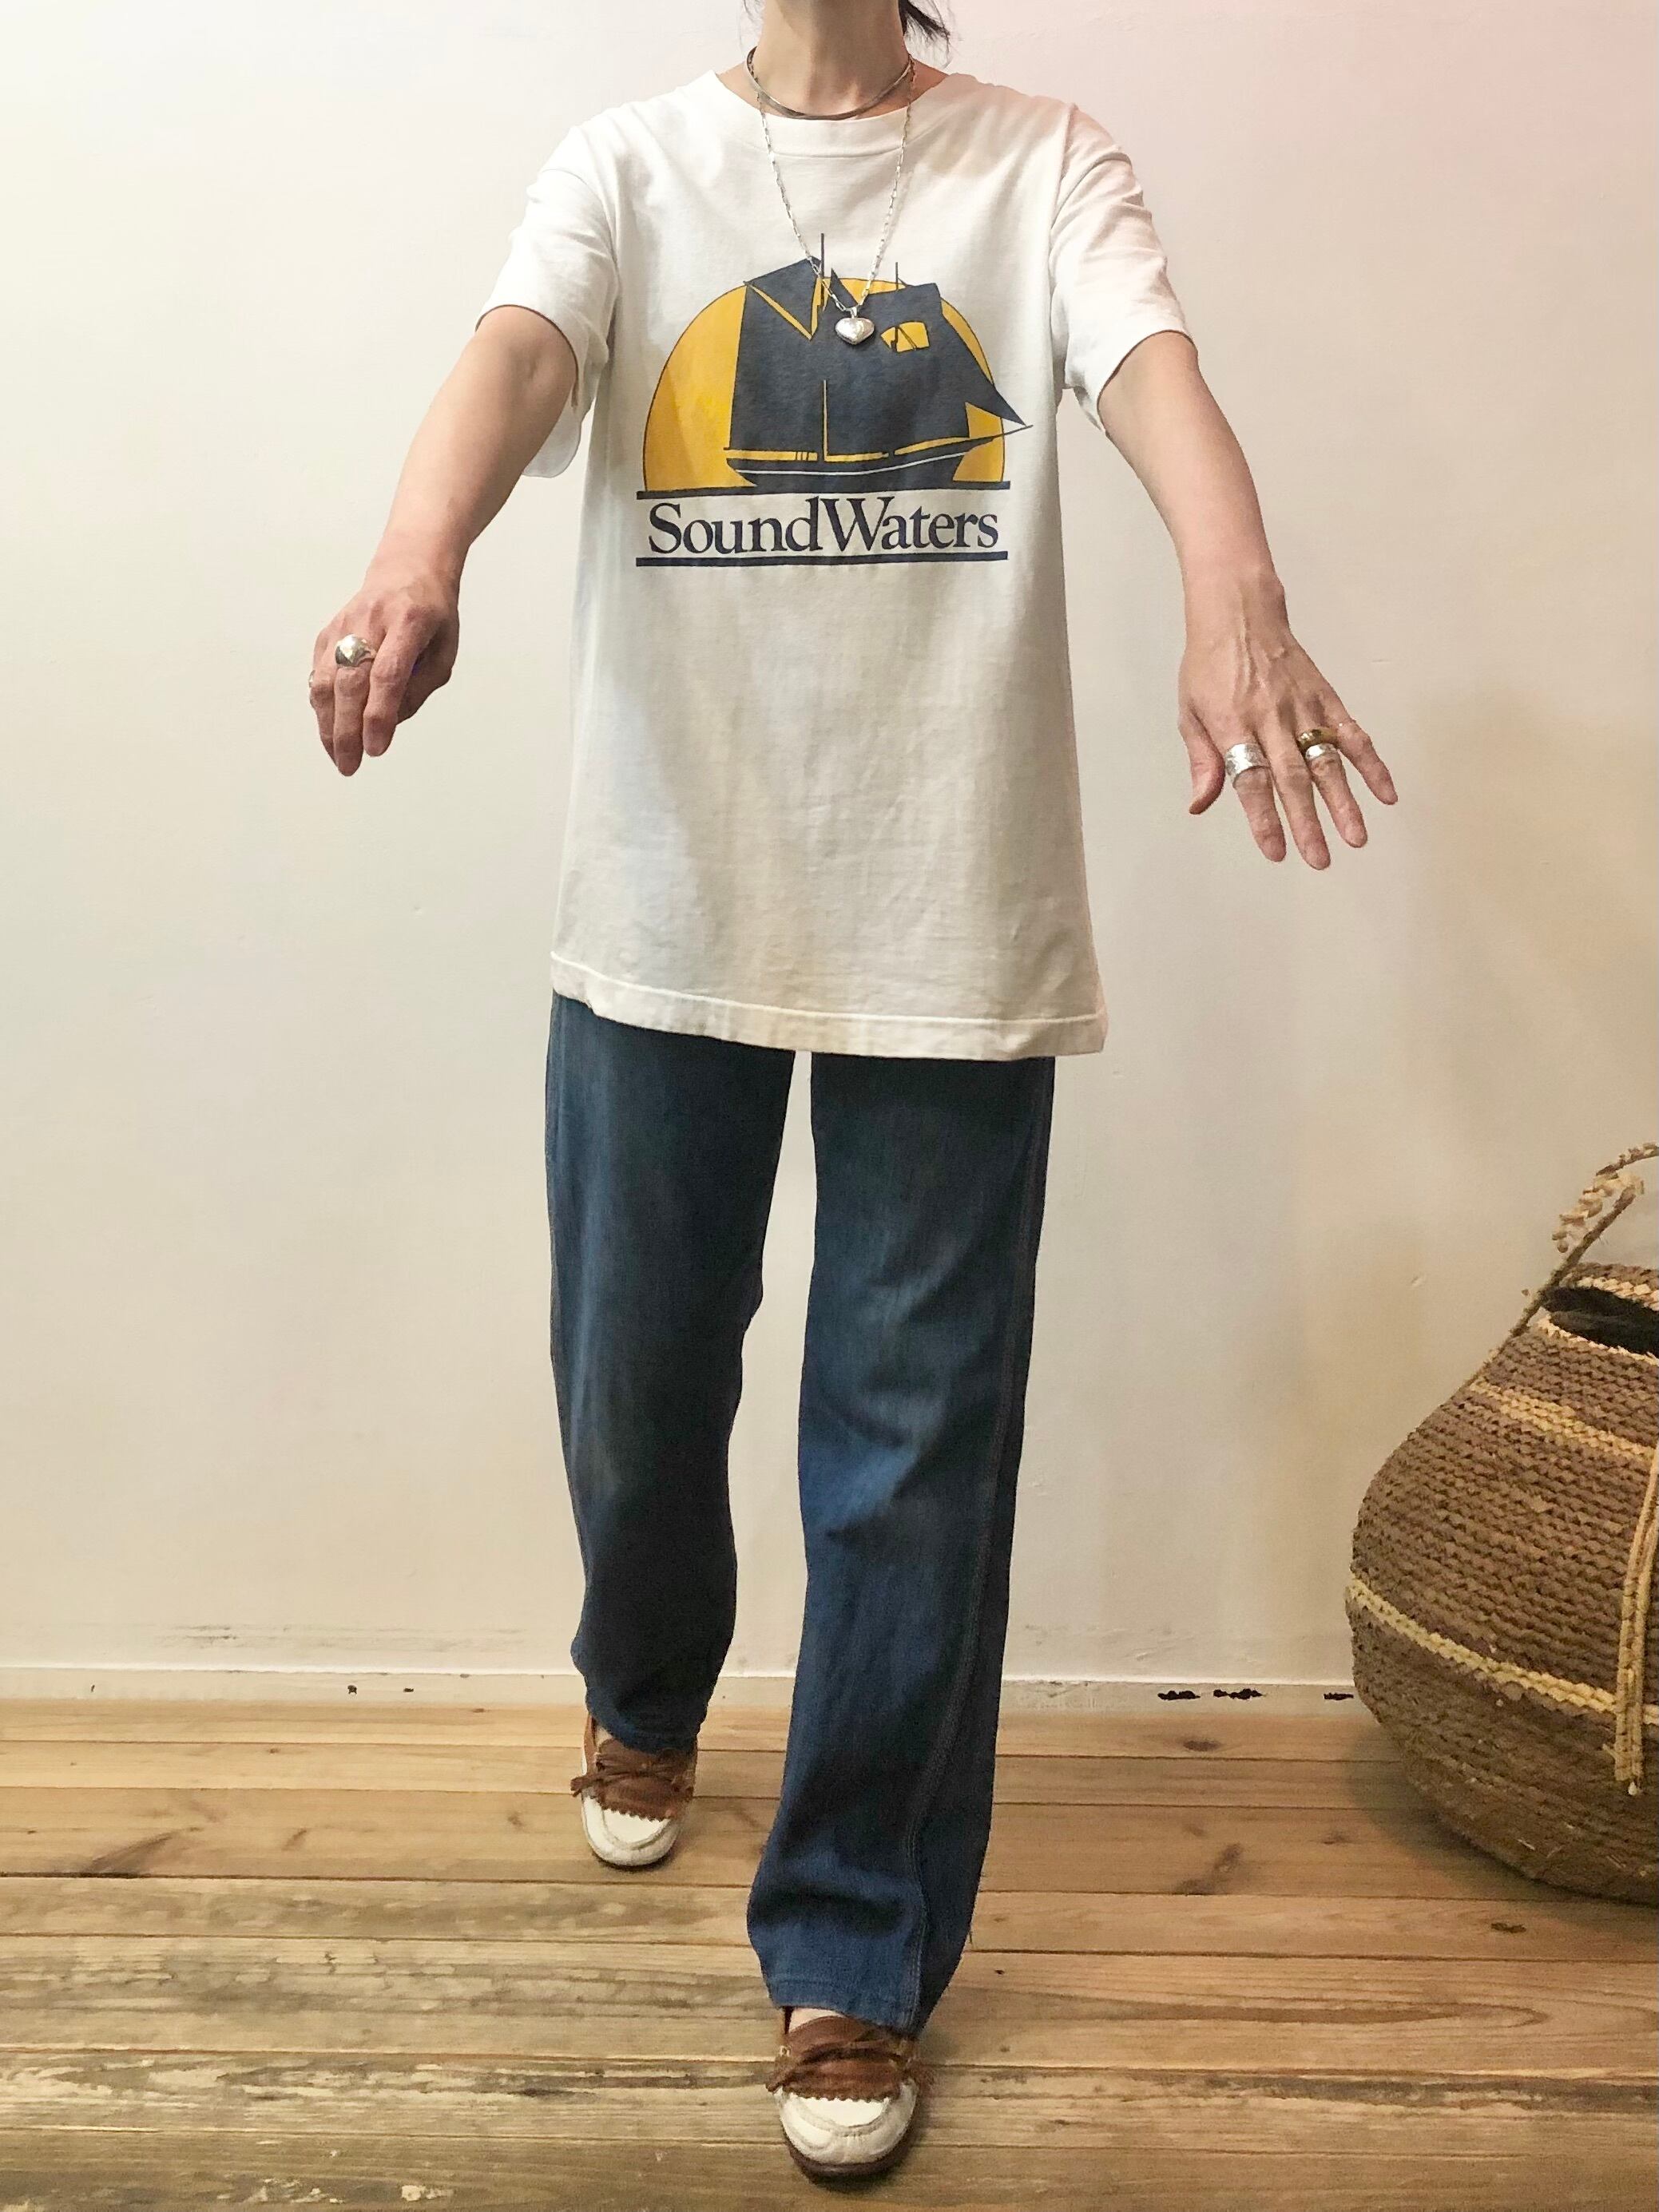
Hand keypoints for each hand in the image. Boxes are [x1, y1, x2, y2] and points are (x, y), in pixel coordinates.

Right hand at [310, 560, 460, 776]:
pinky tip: (329, 727)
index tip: (376, 750)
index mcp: (409, 623)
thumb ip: (419, 688)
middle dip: (347, 730)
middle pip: (351, 681)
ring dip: (328, 723)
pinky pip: (319, 672)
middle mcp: (371, 621)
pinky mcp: (329, 631)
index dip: (379, 715)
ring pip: (327, 678)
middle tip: (350, 765)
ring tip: (338, 756)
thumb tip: (388, 725)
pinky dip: (321, 703)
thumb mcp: (444, 651)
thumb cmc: (433, 613)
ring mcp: (344, 624)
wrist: (408, 566)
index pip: (388, 674)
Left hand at [1178, 576, 1396, 865]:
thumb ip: (1202, 759)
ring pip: (1326, 760)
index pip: (1251, 780)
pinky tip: (1385, 792)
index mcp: (1233, 724)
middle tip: (1319, 859)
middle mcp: (1271, 718)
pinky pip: (1352, 733)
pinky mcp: (1325, 697)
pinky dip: (1371, 763)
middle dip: (1307, 822)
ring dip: (1343, 802)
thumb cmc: (1209, 665)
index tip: (1276, 851)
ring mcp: (1303, 707)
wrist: (1240, 612)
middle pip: (1292, 777)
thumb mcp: (1190, 711)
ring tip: (1356, 837)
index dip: (1264, 818)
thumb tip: (1200, 804)